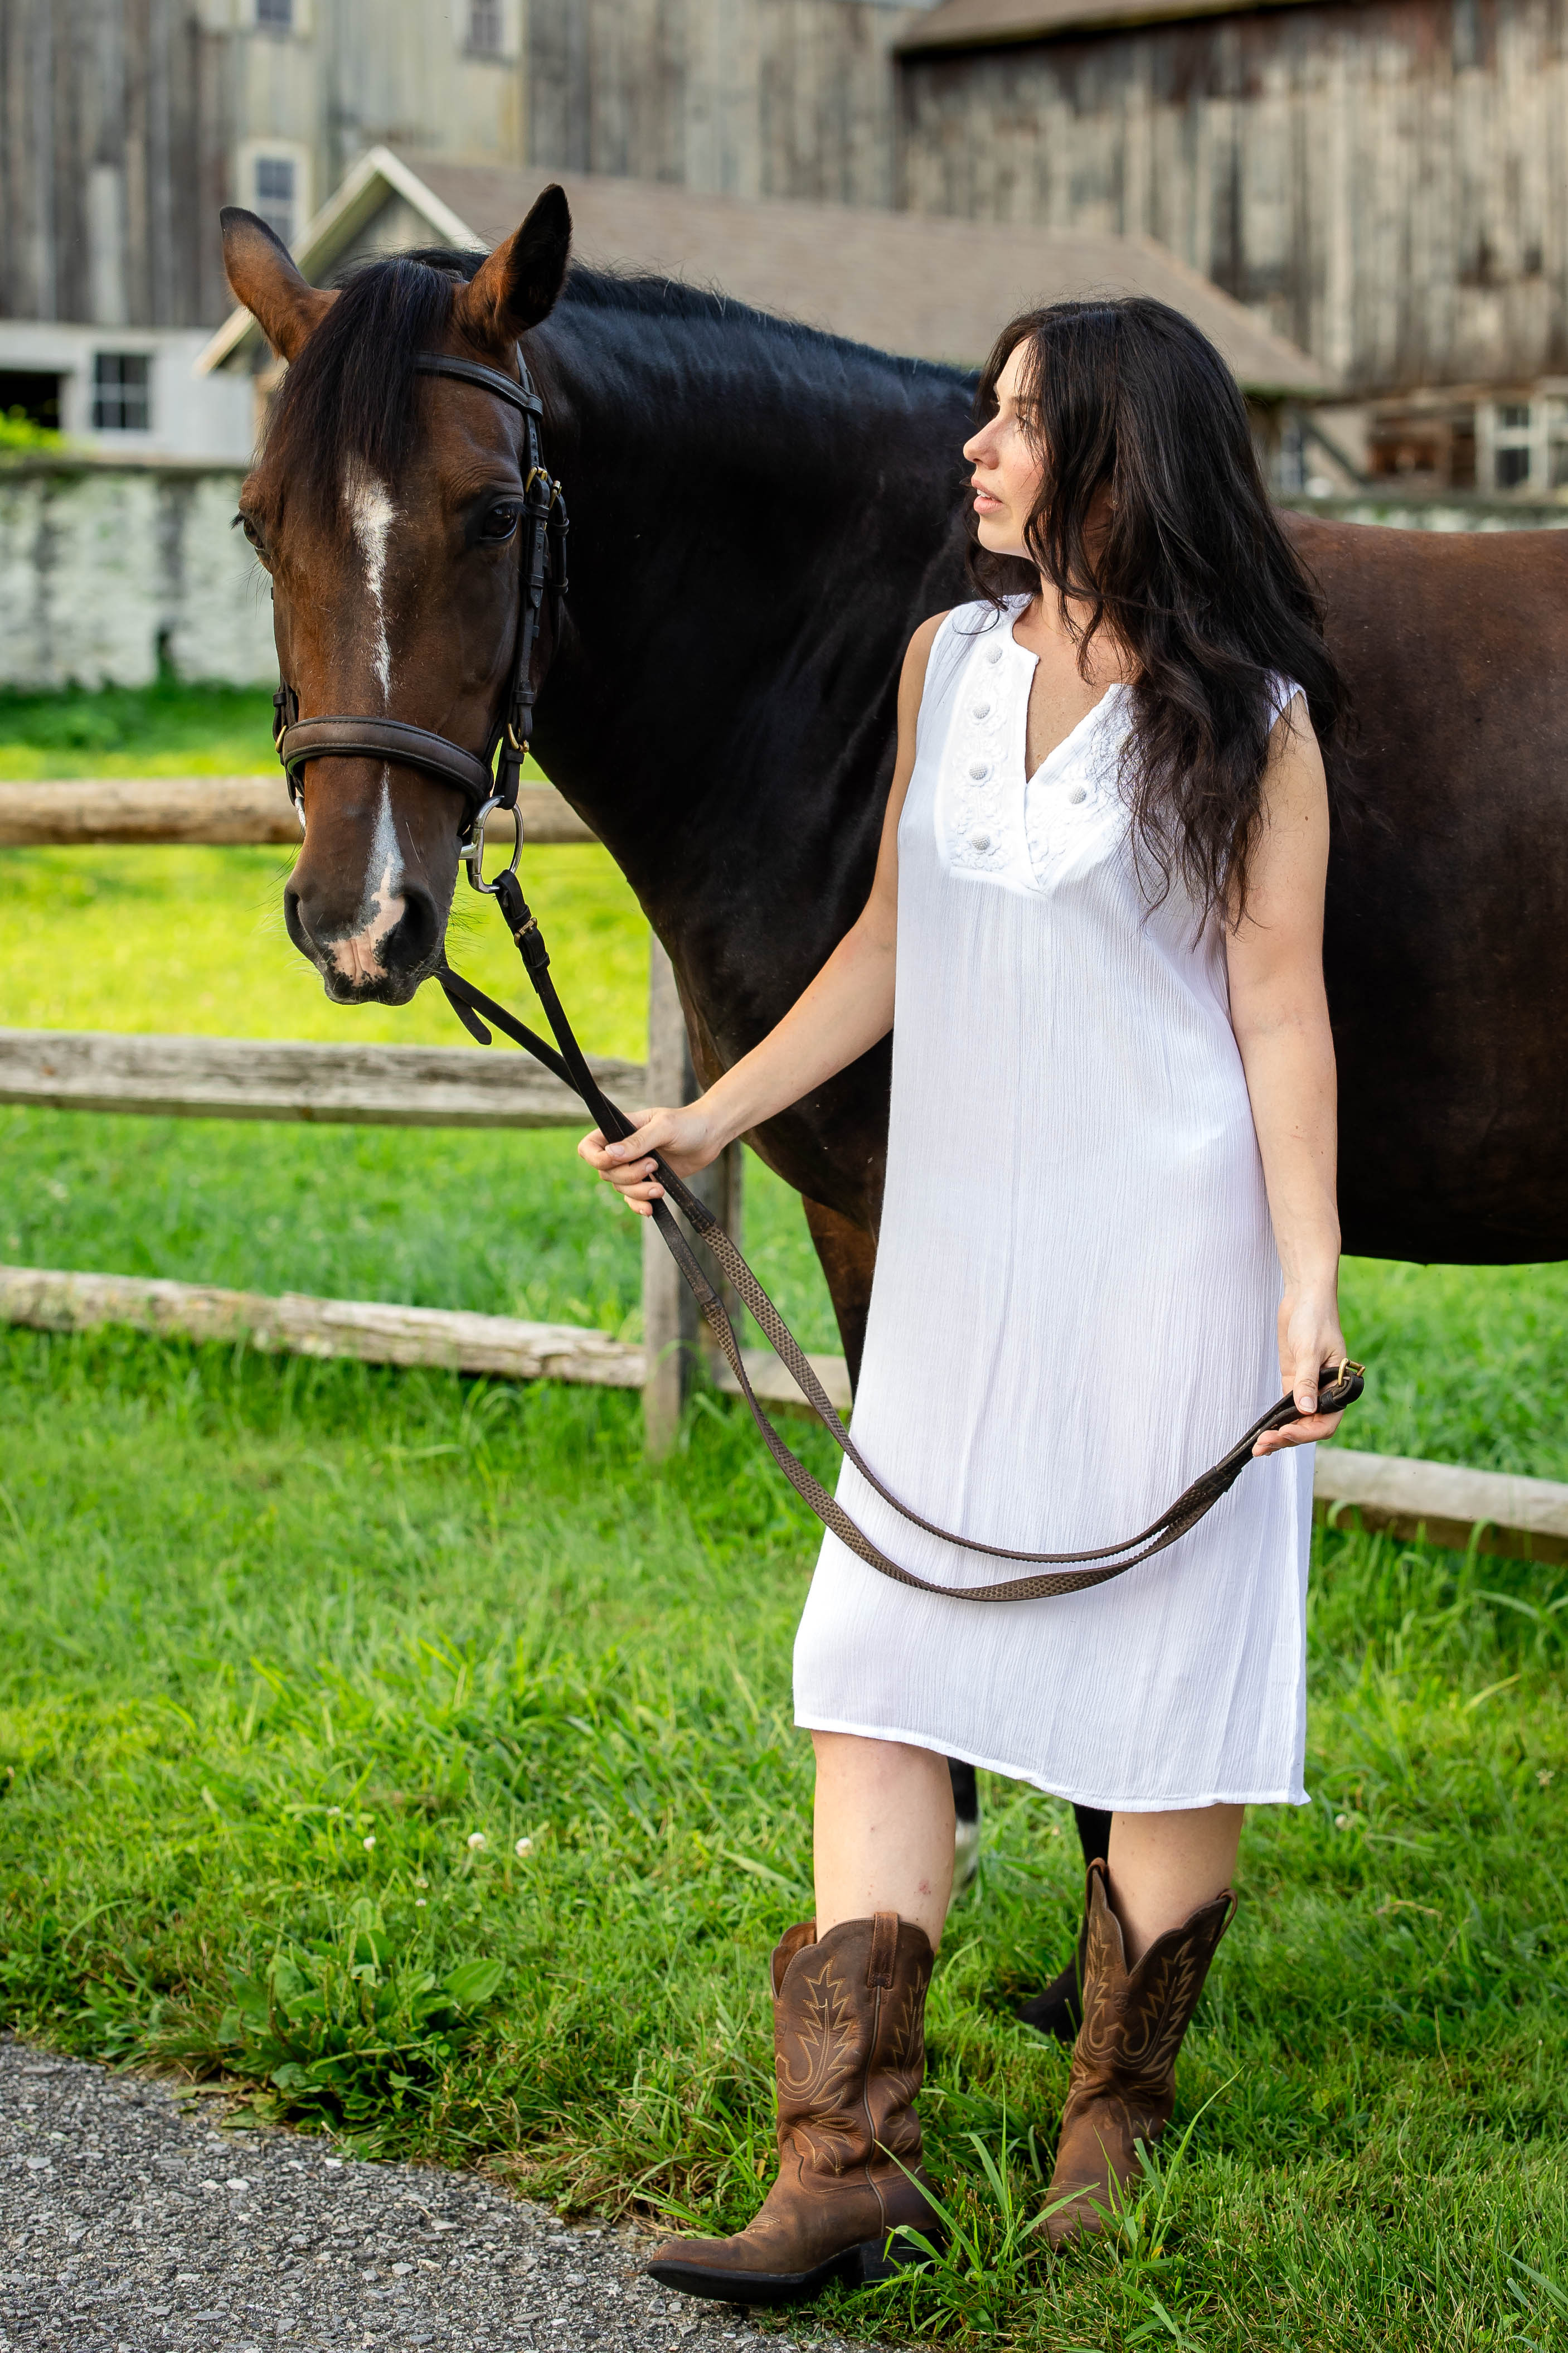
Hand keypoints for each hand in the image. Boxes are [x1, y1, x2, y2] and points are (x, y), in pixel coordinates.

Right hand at [577, 1101, 726, 1215]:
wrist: (710, 1137)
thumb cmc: (687, 1124)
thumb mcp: (663, 1128)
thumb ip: (638, 1141)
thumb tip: (611, 1153)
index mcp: (619, 1130)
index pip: (589, 1147)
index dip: (597, 1158)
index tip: (618, 1160)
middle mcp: (622, 1150)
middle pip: (605, 1172)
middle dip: (628, 1175)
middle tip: (654, 1165)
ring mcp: (634, 1167)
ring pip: (620, 1188)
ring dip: (638, 1192)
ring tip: (660, 1188)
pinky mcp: (647, 1181)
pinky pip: (633, 1199)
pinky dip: (639, 1205)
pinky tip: (650, 1208)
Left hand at [1254, 1283, 1347, 1453]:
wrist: (1304, 1298)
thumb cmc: (1315, 1319)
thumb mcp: (1309, 1350)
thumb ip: (1306, 1380)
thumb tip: (1306, 1410)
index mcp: (1338, 1387)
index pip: (1326, 1422)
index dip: (1306, 1433)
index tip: (1285, 1432)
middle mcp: (1324, 1392)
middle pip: (1309, 1427)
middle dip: (1287, 1439)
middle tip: (1263, 1446)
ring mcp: (1308, 1389)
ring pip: (1297, 1422)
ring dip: (1279, 1435)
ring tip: (1259, 1447)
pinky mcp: (1294, 1382)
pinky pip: (1287, 1409)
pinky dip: (1276, 1422)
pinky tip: (1263, 1433)